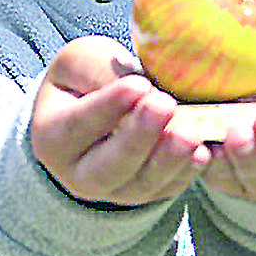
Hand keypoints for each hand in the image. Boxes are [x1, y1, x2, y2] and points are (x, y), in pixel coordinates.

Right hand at [32, 35, 210, 207]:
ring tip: (191, 133)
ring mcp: (114, 190)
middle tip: (165, 106)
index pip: (77, 125)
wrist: (99, 110)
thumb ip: (101, 71)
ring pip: (141, 185)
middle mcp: (78, 173)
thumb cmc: (87, 80)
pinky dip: (187, 173)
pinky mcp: (147, 194)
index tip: (138, 85)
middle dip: (139, 138)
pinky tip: (204, 152)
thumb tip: (138, 87)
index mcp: (52, 136)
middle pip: (108, 166)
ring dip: (168, 160)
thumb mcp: (82, 62)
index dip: (108, 107)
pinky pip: (167, 190)